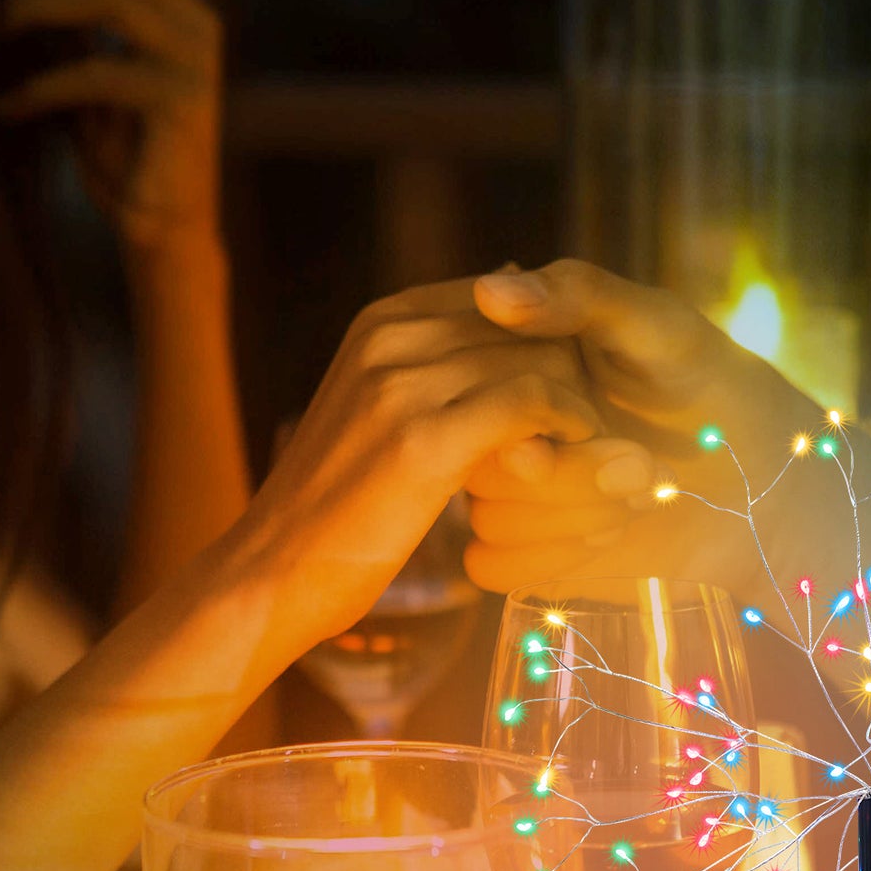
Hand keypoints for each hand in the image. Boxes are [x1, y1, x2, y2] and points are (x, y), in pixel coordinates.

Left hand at [0, 0, 221, 249]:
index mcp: (178, 9)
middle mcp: (195, 25)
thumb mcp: (92, 71)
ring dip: (33, 6)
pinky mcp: (181, 105)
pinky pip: (98, 71)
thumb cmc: (124, 153)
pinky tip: (8, 106)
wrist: (165, 228)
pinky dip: (41, 85)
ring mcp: (193, 63)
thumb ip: (74, 24)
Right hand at [224, 279, 600, 654]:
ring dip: (580, 401)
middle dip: (574, 369)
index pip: (503, 297)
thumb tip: (497, 322)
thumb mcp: (376, 416)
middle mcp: (390, 336)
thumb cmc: (336, 508)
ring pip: (537, 357)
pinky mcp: (423, 439)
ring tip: (595, 444)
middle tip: (598, 422)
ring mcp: (402, 383)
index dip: (549, 342)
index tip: (575, 390)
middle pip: (527, 324)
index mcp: (381, 321)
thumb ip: (432, 369)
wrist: (272, 574)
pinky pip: (530, 402)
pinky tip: (575, 455)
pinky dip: (567, 425)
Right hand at [464, 259, 821, 595]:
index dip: (524, 415)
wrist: (759, 476)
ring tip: (641, 495)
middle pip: (478, 465)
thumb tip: (493, 288)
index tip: (590, 418)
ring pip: (488, 521)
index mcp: (514, 363)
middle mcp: (502, 426)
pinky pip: (492, 566)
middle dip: (568, 476)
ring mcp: (511, 491)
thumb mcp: (657, 325)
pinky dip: (552, 557)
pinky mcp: (527, 551)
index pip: (468, 390)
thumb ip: (579, 296)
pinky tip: (611, 533)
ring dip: (572, 516)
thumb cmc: (709, 385)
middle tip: (642, 465)